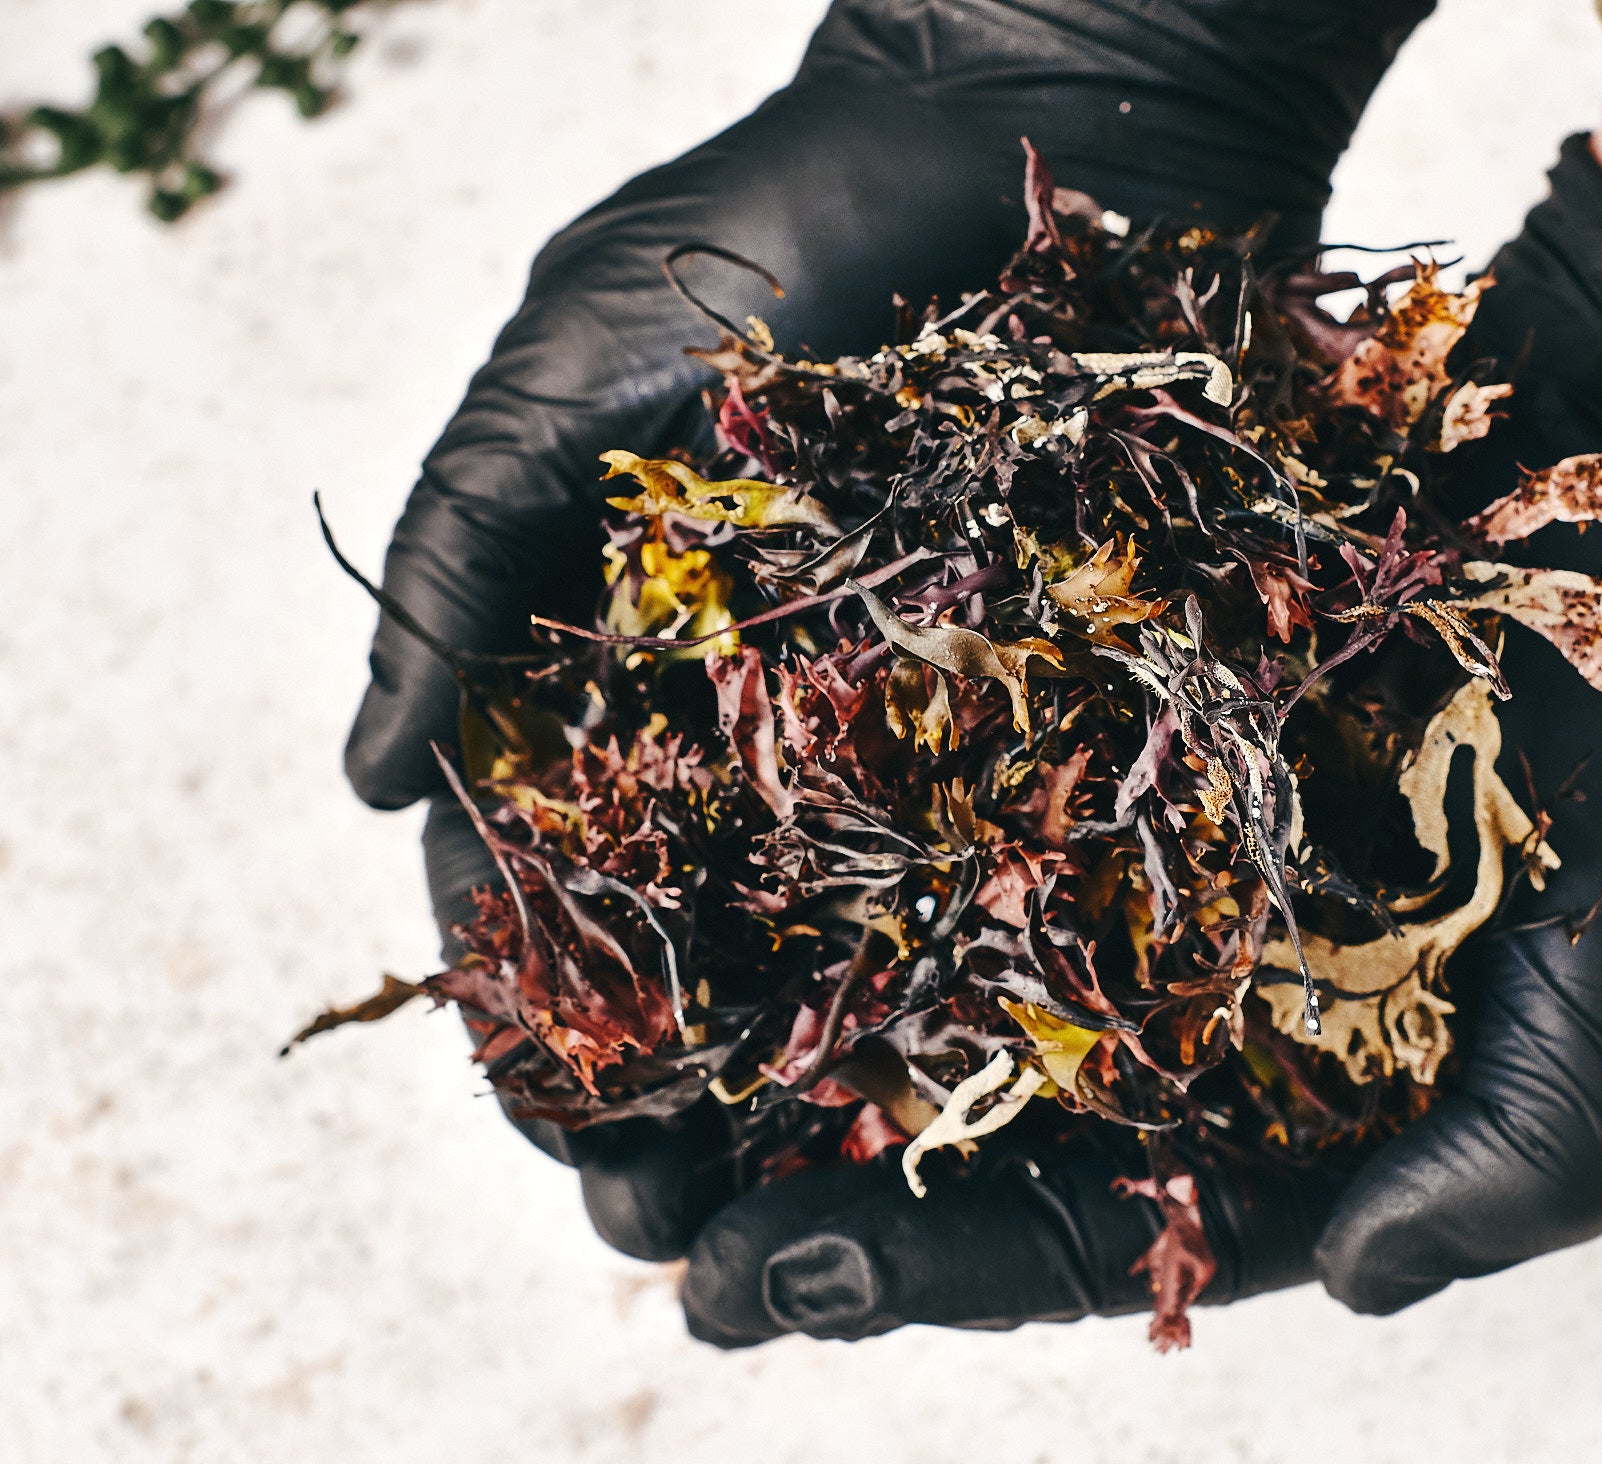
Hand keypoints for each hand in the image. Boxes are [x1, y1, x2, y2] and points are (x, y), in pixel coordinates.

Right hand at [343, 0, 1432, 1256]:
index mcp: (616, 654)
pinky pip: (1010, 840)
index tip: (566, 1137)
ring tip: (814, 1211)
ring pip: (849, 921)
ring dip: (816, 1074)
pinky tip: (977, 1076)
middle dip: (673, 1086)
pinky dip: (982, 952)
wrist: (1030, 128)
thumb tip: (358, 785)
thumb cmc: (775, 224)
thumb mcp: (573, 369)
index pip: (548, 866)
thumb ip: (459, 555)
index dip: (539, 1009)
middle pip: (699, 934)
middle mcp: (757, 706)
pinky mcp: (1051, 678)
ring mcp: (908, 702)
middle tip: (680, 1229)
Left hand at [671, 130, 1601, 1342]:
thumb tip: (1366, 1286)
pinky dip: (782, 844)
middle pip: (951, 1123)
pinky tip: (659, 874)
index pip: (1088, 1221)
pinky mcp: (1051, 710)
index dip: (928, 1274)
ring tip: (599, 1112)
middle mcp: (1159, 990)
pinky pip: (896, 793)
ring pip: (892, 974)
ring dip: (748, 1051)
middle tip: (646, 1240)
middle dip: (798, 1196)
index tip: (769, 1289)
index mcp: (1275, 1093)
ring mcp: (1094, 849)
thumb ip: (1534, 1147)